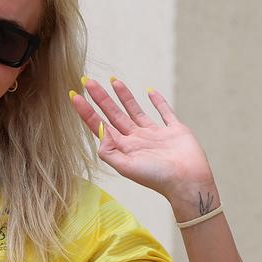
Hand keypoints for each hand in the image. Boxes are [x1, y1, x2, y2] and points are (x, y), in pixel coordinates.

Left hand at [71, 78, 218, 217]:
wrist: (187, 181)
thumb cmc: (157, 177)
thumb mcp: (126, 167)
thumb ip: (110, 151)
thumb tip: (99, 131)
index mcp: (124, 148)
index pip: (100, 126)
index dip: (86, 112)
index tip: (74, 95)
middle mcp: (137, 140)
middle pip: (114, 115)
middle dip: (101, 98)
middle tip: (87, 80)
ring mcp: (155, 134)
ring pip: (135, 111)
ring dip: (124, 96)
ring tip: (113, 80)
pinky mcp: (174, 130)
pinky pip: (164, 112)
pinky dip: (158, 101)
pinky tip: (149, 91)